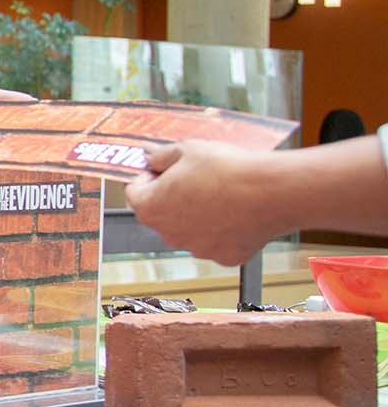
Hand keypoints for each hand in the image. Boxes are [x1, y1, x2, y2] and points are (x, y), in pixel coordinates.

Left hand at [124, 141, 287, 265]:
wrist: (272, 192)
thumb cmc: (228, 171)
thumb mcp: (188, 150)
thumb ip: (161, 155)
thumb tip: (150, 156)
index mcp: (150, 208)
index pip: (134, 192)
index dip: (147, 176)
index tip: (160, 168)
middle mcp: (169, 234)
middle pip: (162, 212)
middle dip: (173, 195)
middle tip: (195, 177)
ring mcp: (196, 248)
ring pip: (190, 229)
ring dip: (198, 214)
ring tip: (222, 193)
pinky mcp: (224, 256)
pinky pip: (218, 240)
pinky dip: (224, 228)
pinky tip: (237, 211)